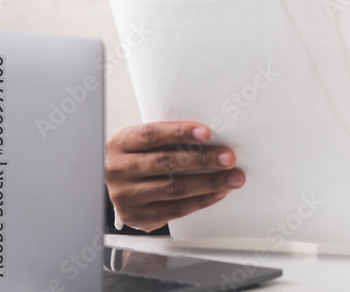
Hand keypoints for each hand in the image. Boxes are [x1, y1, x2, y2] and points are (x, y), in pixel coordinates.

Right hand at [105, 121, 243, 232]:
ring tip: (233, 177)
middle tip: (229, 158)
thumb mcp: (142, 142)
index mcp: (121, 144)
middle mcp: (118, 170)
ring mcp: (126, 196)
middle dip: (203, 159)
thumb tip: (210, 137)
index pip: (151, 135)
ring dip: (209, 183)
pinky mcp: (137, 217)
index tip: (207, 133)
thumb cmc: (137, 158)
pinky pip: (175, 210)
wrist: (117, 186)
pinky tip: (218, 193)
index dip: (180, 132)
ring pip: (174, 188)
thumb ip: (167, 138)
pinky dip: (201, 201)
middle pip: (166, 162)